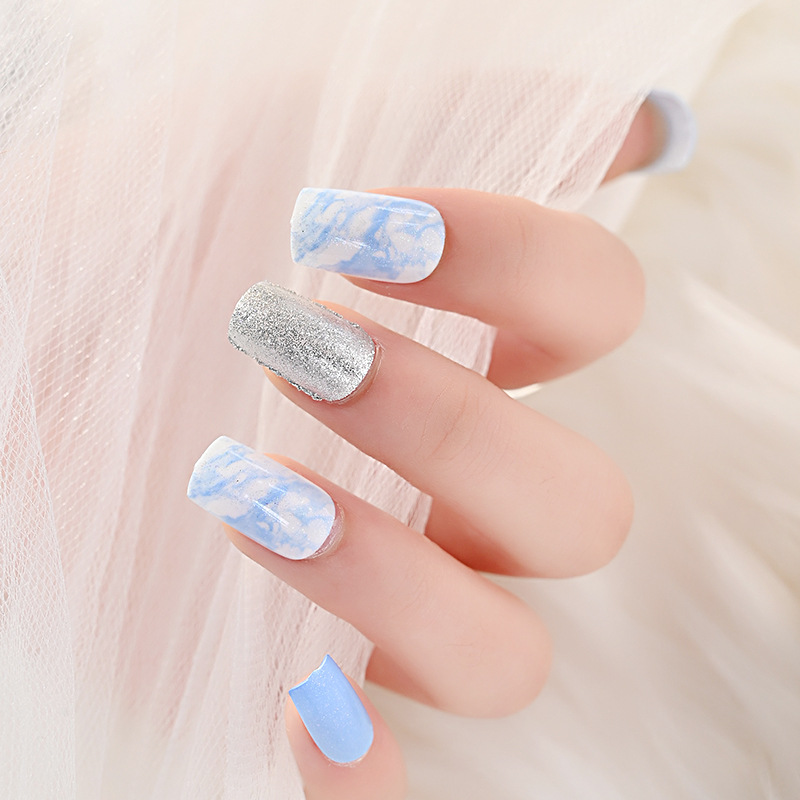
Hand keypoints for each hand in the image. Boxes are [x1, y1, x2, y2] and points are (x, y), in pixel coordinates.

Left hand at [187, 93, 691, 798]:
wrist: (29, 346)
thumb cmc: (144, 239)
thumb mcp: (280, 142)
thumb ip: (458, 119)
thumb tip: (639, 120)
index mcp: (475, 360)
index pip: (596, 313)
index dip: (516, 264)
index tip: (359, 230)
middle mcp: (455, 494)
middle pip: (581, 511)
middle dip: (452, 430)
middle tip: (295, 352)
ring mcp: (389, 596)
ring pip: (503, 657)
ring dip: (398, 587)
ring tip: (243, 493)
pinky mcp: (300, 681)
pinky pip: (383, 782)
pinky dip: (362, 773)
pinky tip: (297, 709)